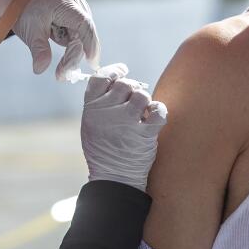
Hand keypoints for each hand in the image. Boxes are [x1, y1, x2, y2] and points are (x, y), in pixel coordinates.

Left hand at [0, 0, 100, 79]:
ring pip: (80, 35)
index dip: (90, 44)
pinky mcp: (74, 12)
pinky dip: (67, 41)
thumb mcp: (29, 31)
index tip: (92, 63)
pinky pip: (75, 32)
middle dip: (73, 55)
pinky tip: (54, 39)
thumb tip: (40, 69)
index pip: (84, 25)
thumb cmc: (23, 10)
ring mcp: (76, 6)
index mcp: (65, 2)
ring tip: (53, 54)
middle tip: (61, 75)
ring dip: (69, 49)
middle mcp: (75, 2)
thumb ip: (38, 50)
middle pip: (83, 34)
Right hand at [81, 64, 167, 191]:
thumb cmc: (103, 149)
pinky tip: (153, 117)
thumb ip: (100, 103)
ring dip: (144, 101)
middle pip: (124, 84)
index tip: (122, 72)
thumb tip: (117, 80)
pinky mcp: (145, 134)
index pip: (101, 77)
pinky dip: (158, 111)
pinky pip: (158, 111)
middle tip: (132, 102)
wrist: (114, 177)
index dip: (114, 71)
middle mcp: (107, 112)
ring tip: (141, 113)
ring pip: (141, 95)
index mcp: (91, 108)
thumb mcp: (90, 124)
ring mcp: (126, 123)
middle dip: (131, 88)